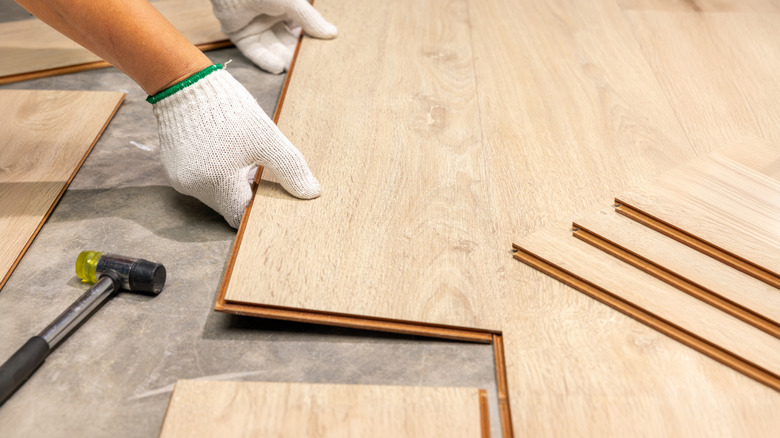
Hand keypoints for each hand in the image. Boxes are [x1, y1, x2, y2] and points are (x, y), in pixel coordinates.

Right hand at [151, 66, 319, 227]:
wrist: (186, 83)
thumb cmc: (229, 109)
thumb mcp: (267, 138)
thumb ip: (290, 168)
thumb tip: (311, 192)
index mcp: (218, 184)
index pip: (241, 215)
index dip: (258, 207)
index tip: (269, 192)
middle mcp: (194, 188)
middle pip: (227, 205)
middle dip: (244, 192)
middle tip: (258, 169)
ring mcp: (179, 179)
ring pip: (213, 193)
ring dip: (229, 182)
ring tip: (240, 157)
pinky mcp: (171, 168)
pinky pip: (198, 180)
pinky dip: (213, 173)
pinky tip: (222, 152)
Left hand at [211, 0, 336, 73]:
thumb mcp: (293, 2)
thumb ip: (310, 20)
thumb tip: (332, 33)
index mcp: (285, 6)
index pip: (301, 27)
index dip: (310, 39)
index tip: (323, 52)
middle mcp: (270, 17)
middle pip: (287, 41)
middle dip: (297, 53)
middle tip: (311, 67)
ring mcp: (255, 27)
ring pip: (272, 48)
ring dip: (283, 59)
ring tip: (296, 70)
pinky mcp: (240, 36)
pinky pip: (254, 52)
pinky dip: (266, 60)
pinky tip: (278, 67)